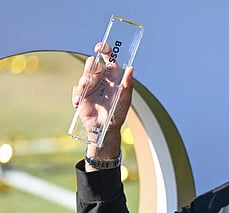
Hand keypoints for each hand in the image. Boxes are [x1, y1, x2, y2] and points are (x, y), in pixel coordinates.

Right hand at [72, 43, 134, 170]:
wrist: (106, 129)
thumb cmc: (118, 113)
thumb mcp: (125, 99)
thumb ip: (128, 84)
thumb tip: (131, 68)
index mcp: (113, 77)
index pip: (108, 59)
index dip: (105, 50)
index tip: (100, 47)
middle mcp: (101, 79)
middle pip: (94, 64)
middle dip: (91, 65)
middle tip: (92, 70)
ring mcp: (90, 87)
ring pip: (84, 75)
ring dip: (83, 79)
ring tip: (84, 86)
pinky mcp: (81, 96)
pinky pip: (76, 90)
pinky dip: (77, 94)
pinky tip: (78, 102)